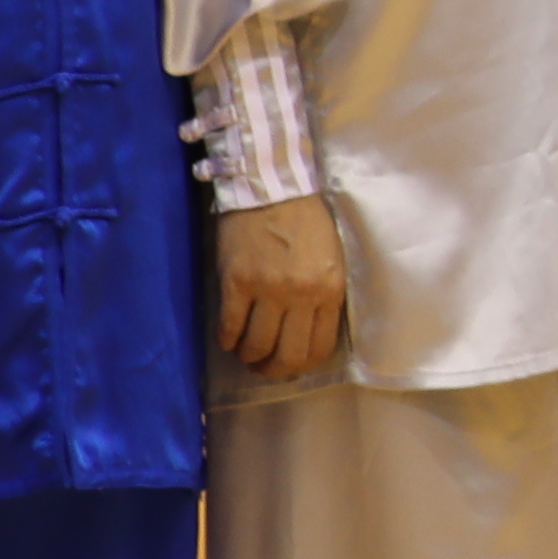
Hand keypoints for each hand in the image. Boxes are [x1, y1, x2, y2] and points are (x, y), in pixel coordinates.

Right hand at [217, 191, 347, 381]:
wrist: (272, 188)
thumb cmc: (305, 221)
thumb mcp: (330, 259)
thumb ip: (323, 295)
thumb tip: (308, 332)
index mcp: (330, 289)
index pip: (320, 346)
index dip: (303, 365)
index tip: (292, 365)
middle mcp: (301, 295)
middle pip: (288, 354)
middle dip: (274, 370)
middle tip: (264, 367)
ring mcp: (267, 290)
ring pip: (256, 345)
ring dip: (249, 357)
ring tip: (246, 353)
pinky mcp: (236, 282)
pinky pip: (230, 326)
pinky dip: (228, 340)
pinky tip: (229, 338)